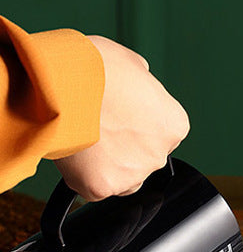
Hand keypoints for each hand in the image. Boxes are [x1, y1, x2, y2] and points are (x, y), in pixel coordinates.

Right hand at [54, 36, 189, 200]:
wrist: (60, 84)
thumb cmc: (94, 67)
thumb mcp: (132, 63)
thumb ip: (143, 83)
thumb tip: (140, 83)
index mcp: (174, 124)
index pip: (161, 135)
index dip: (136, 126)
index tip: (119, 119)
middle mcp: (160, 153)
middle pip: (142, 159)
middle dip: (123, 148)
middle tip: (98, 127)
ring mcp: (133, 173)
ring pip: (121, 178)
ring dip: (105, 164)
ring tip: (84, 137)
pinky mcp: (103, 187)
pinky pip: (93, 187)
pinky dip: (81, 175)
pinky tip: (74, 151)